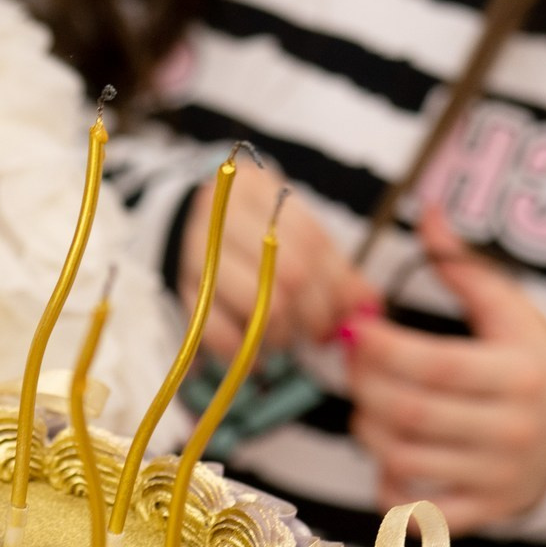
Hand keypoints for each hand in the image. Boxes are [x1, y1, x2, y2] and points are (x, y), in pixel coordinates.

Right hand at [182, 172, 379, 360]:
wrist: (179, 224)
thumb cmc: (251, 233)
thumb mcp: (292, 233)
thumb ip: (332, 267)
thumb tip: (368, 306)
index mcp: (256, 190)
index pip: (311, 243)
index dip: (335, 288)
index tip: (344, 315)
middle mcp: (220, 215)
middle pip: (287, 274)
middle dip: (312, 315)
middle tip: (317, 334)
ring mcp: (193, 252)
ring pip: (256, 304)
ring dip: (280, 334)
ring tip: (285, 339)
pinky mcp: (176, 289)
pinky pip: (215, 330)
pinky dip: (241, 352)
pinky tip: (254, 356)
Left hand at [348, 212, 545, 527]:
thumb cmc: (532, 360)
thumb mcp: (511, 310)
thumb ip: (462, 266)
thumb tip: (427, 212)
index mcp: (519, 375)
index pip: (434, 365)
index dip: (381, 349)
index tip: (355, 329)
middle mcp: (513, 431)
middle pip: (411, 414)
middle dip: (365, 386)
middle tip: (352, 364)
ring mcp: (500, 478)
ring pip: (404, 460)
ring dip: (368, 430)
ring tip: (368, 404)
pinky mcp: (487, 512)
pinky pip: (420, 513)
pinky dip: (391, 490)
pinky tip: (389, 458)